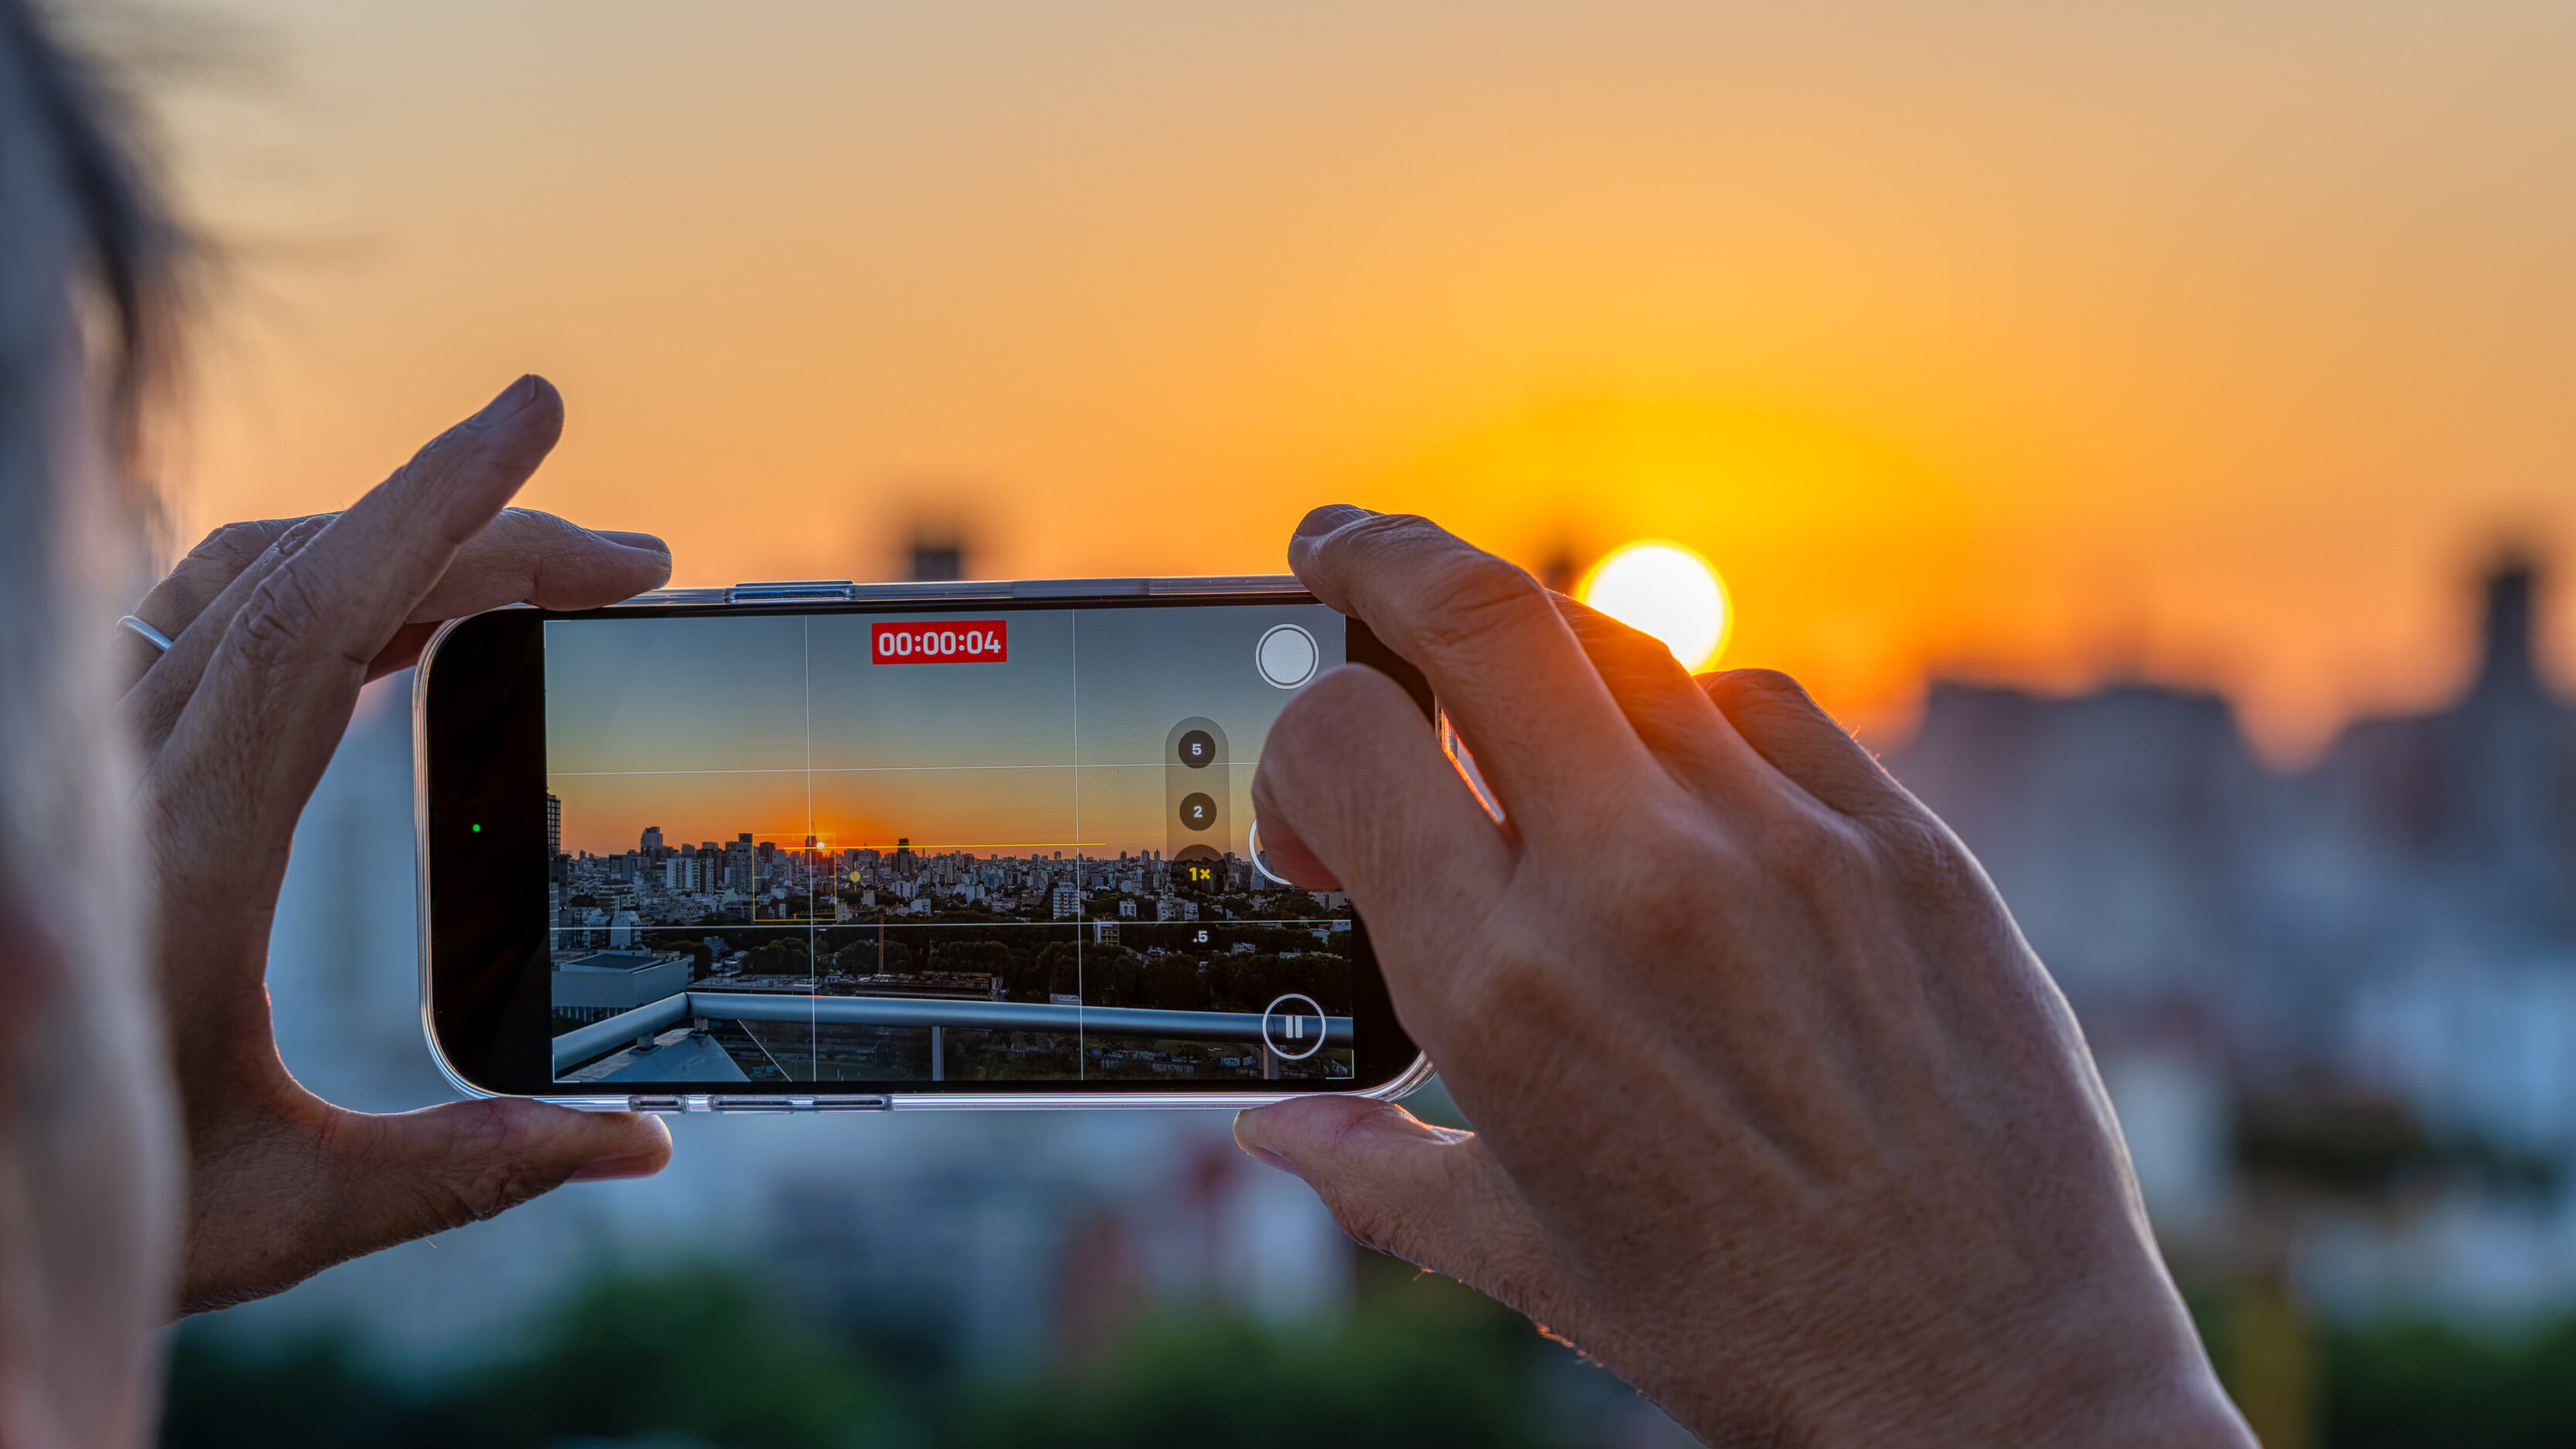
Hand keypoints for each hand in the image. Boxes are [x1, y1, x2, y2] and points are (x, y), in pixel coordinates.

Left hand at [124, 376, 677, 1312]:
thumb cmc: (67, 1200)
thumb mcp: (276, 1212)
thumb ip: (465, 1166)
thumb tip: (640, 1142)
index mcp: (179, 853)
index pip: (313, 615)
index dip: (433, 503)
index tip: (533, 415)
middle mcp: (121, 773)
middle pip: (313, 578)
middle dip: (489, 536)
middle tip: (637, 569)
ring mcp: (95, 756)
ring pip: (252, 577)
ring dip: (406, 548)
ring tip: (544, 579)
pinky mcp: (91, 767)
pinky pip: (210, 618)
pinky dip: (329, 584)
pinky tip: (401, 622)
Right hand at [1235, 509, 2253, 1446]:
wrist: (1997, 1380)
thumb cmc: (1745, 1331)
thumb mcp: (1525, 1255)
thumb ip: (1372, 1170)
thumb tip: (1272, 1131)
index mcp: (1508, 992)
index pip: (1345, 738)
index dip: (1301, 741)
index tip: (1318, 797)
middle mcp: (1639, 887)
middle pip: (1482, 610)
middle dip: (1383, 556)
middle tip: (1344, 552)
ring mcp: (1788, 848)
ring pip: (1625, 644)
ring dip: (1541, 650)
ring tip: (1515, 685)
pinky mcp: (1908, 849)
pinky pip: (1768, 709)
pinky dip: (1694, 719)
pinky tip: (1682, 776)